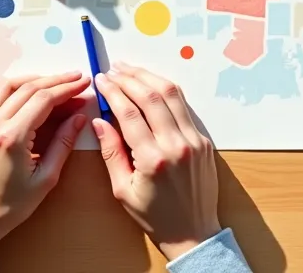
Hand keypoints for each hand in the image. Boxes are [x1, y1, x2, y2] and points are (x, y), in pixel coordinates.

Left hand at [0, 72, 90, 244]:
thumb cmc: (9, 206)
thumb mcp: (44, 179)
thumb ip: (63, 144)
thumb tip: (79, 117)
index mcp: (12, 138)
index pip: (44, 99)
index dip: (67, 88)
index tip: (83, 84)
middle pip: (28, 88)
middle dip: (55, 80)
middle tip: (76, 79)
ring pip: (8, 86)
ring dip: (34, 79)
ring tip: (55, 81)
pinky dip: (15, 91)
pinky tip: (30, 94)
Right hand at [92, 63, 220, 259]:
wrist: (193, 233)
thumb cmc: (155, 217)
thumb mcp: (123, 190)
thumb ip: (111, 152)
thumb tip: (99, 121)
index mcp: (153, 160)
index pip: (129, 113)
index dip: (113, 92)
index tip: (101, 81)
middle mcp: (177, 146)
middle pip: (151, 97)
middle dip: (129, 78)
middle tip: (113, 70)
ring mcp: (194, 141)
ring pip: (172, 95)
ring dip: (150, 77)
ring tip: (131, 69)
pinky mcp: (203, 140)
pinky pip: (185, 107)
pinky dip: (167, 91)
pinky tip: (153, 85)